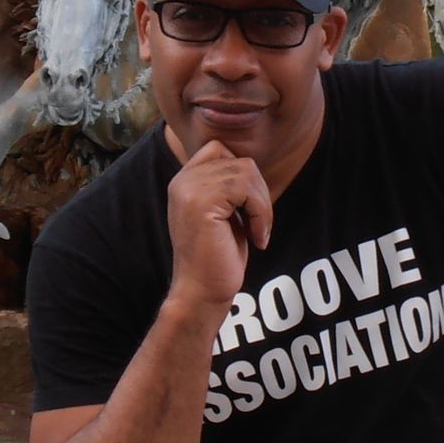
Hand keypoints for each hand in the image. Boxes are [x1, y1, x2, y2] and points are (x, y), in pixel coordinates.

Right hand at [165, 141, 272, 312]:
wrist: (201, 292)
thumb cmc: (217, 258)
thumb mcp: (223, 213)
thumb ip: (228, 186)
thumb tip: (251, 165)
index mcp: (183, 180)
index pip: (219, 149)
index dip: (242, 175)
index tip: (247, 209)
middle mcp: (182, 180)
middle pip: (238, 160)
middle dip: (258, 191)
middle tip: (259, 224)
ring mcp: (189, 190)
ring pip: (246, 172)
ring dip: (262, 204)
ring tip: (258, 231)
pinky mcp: (201, 203)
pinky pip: (246, 189)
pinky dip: (260, 213)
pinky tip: (256, 237)